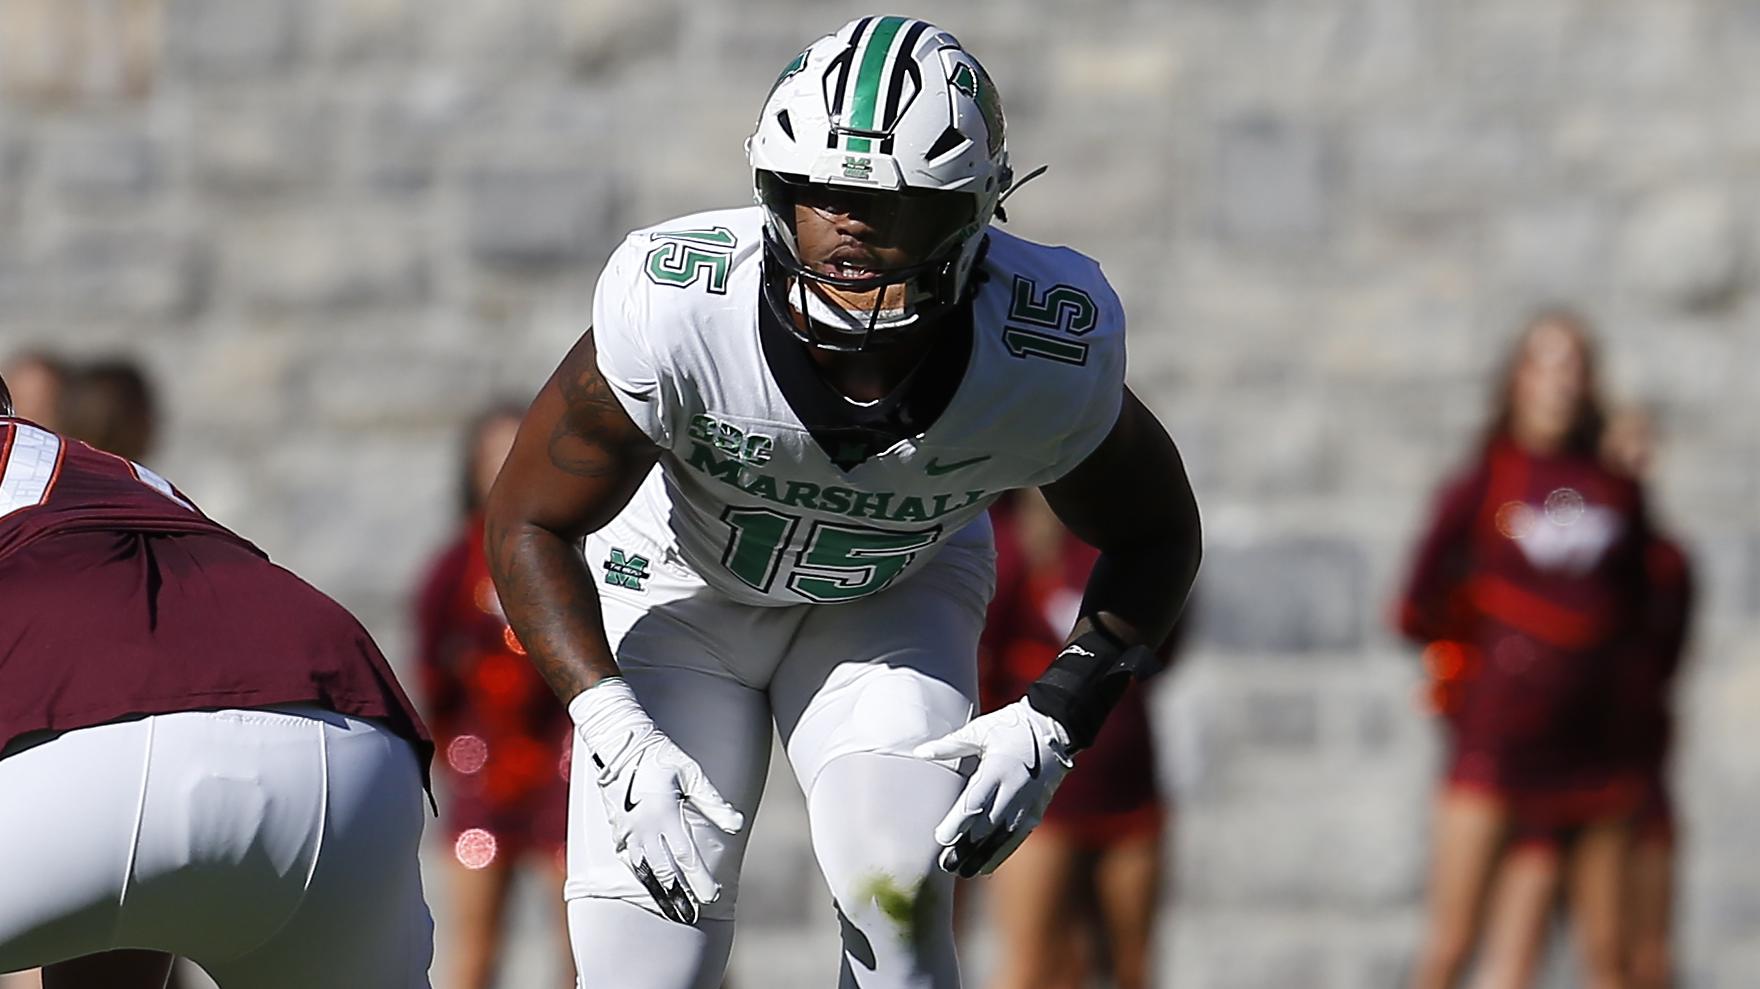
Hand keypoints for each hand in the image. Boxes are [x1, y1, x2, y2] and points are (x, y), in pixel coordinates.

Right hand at [570, 679, 744, 923]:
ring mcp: (628, 831)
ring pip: (645, 872)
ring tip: (675, 913)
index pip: (686, 856)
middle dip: (681, 896)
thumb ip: (713, 803)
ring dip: (660, 894)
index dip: (699, 879)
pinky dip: (642, 878)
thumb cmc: (661, 756)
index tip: (713, 896)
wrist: (620, 744)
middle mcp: (645, 828)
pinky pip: (630, 861)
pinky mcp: (618, 831)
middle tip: (695, 916)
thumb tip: (737, 826)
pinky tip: (651, 890)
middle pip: (665, 871)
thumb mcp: (692, 774)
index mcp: (665, 814)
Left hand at [912, 697, 1073, 877]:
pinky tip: (984, 867)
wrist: (1053, 729)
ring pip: (1002, 837)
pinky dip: (1000, 854)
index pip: (975, 802)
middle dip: (966, 847)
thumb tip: (920, 752)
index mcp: (998, 768)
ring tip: (961, 871)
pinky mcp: (1036, 811)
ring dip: (982, 856)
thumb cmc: (1010, 728)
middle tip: (944, 864)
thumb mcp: (980, 730)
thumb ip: (951, 744)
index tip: (941, 838)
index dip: (959, 823)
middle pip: (987, 826)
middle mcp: (1014, 789)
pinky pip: (1016, 838)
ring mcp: (1028, 802)